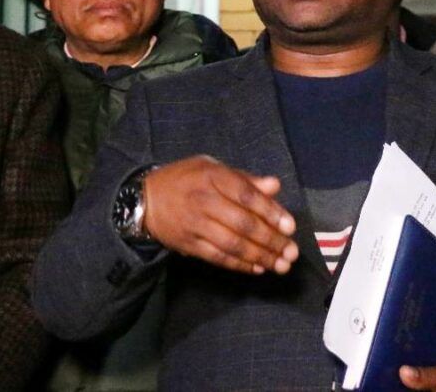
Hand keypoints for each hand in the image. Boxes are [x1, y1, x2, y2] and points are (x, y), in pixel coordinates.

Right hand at [142, 155, 298, 274]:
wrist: (144, 200)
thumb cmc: (186, 179)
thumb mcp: (213, 168)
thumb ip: (245, 179)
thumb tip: (275, 186)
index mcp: (213, 177)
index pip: (246, 196)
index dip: (270, 212)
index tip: (290, 227)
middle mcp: (204, 201)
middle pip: (242, 224)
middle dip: (271, 241)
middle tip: (291, 252)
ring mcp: (195, 225)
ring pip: (232, 245)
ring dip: (260, 257)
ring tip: (280, 265)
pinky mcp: (188, 245)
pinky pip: (218, 258)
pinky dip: (239, 265)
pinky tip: (258, 268)